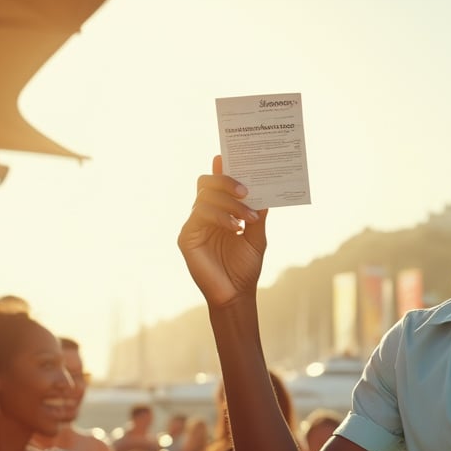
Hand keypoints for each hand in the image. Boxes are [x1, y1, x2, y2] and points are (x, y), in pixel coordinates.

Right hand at [177, 156, 268, 307]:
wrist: (236, 294)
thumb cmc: (245, 266)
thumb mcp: (257, 236)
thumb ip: (257, 212)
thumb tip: (263, 188)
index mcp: (220, 211)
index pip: (217, 183)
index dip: (222, 168)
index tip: (231, 155)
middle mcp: (204, 214)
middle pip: (206, 183)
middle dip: (226, 181)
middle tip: (246, 190)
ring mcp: (194, 224)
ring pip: (205, 197)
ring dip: (230, 204)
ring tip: (248, 218)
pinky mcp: (186, 237)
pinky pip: (200, 215)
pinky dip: (220, 218)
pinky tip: (236, 227)